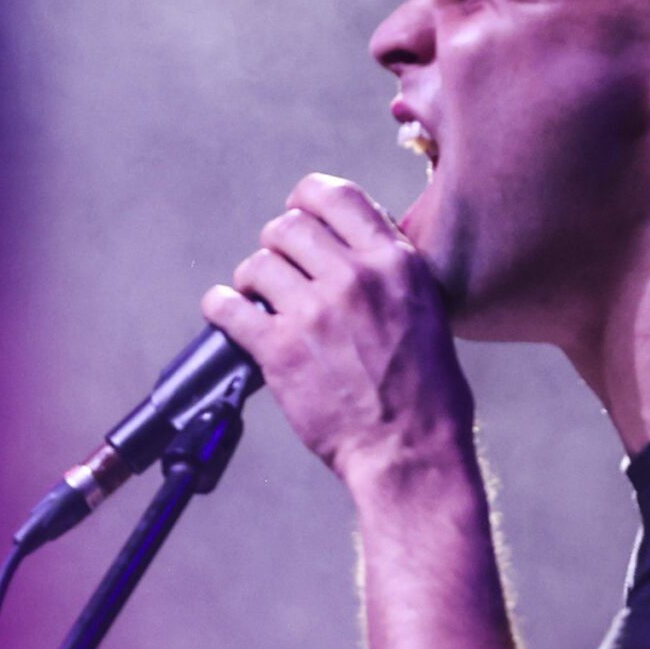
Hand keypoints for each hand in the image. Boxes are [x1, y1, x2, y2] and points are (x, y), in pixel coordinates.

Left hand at [202, 174, 471, 486]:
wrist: (410, 452)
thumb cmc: (428, 394)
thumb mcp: (429, 310)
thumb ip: (393, 272)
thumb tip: (356, 245)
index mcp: (395, 263)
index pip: (336, 196)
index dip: (306, 199)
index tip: (298, 215)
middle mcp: (355, 278)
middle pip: (288, 227)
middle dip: (276, 246)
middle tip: (278, 271)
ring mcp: (315, 312)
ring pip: (258, 263)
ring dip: (252, 280)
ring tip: (258, 300)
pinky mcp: (280, 349)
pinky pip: (227, 307)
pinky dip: (220, 307)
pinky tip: (227, 314)